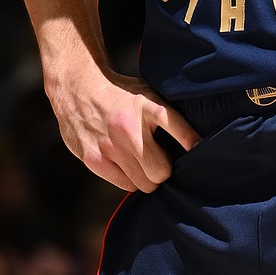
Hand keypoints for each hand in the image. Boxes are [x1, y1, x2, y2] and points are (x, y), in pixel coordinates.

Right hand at [46, 57, 198, 191]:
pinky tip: (124, 163)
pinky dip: (129, 179)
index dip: (190, 140)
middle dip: (162, 169)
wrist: (77, 89)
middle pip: (161, 172)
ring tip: (140, 160)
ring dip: (146, 177)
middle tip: (157, 159)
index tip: (198, 148)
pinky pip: (125, 185)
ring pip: (144, 183)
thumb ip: (166, 116)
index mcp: (147, 106)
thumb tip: (194, 143)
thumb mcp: (146, 94)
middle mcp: (129, 127)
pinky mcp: (94, 159)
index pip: (176, 126)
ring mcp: (110, 146)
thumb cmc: (119, 96)